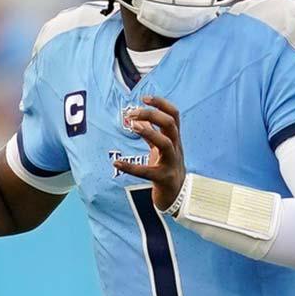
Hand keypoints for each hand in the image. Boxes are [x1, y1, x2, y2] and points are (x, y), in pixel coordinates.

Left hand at [114, 95, 184, 209]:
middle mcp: (176, 148)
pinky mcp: (163, 178)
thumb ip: (152, 134)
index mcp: (175, 139)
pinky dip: (130, 167)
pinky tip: (116, 163)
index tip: (144, 98)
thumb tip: (140, 119)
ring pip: (165, 142)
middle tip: (132, 113)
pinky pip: (146, 172)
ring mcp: (171, 163)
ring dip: (147, 132)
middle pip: (170, 124)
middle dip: (152, 114)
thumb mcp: (161, 149)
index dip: (161, 104)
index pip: (174, 115)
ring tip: (131, 126)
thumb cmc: (167, 169)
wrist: (177, 197)